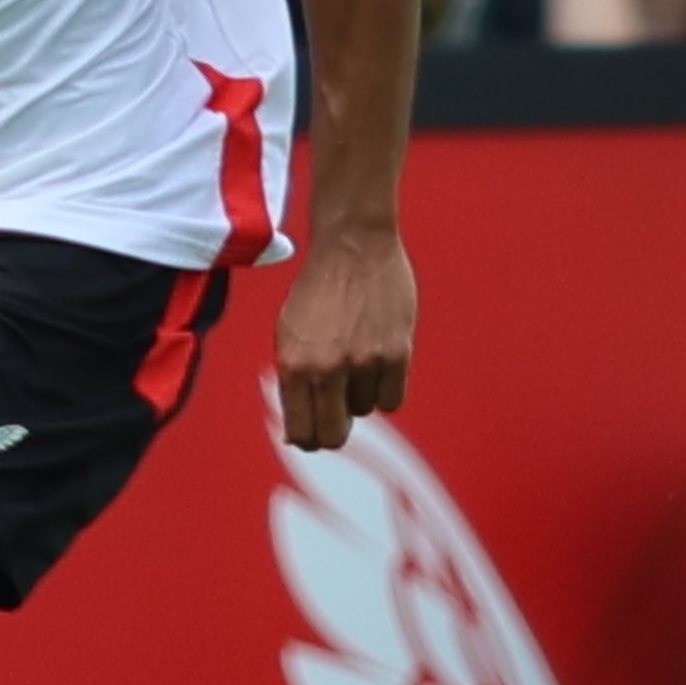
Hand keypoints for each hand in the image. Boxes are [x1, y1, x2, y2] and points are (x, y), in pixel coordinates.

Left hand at [273, 215, 417, 450]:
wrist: (353, 246)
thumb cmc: (317, 291)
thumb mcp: (288, 334)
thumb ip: (292, 382)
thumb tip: (296, 435)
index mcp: (294, 365)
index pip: (301, 433)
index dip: (308, 439)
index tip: (313, 433)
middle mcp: (327, 369)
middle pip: (334, 436)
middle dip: (334, 431)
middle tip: (337, 413)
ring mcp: (364, 363)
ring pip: (364, 411)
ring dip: (359, 395)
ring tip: (355, 359)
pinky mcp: (396, 354)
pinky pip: (392, 399)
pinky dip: (385, 389)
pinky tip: (378, 362)